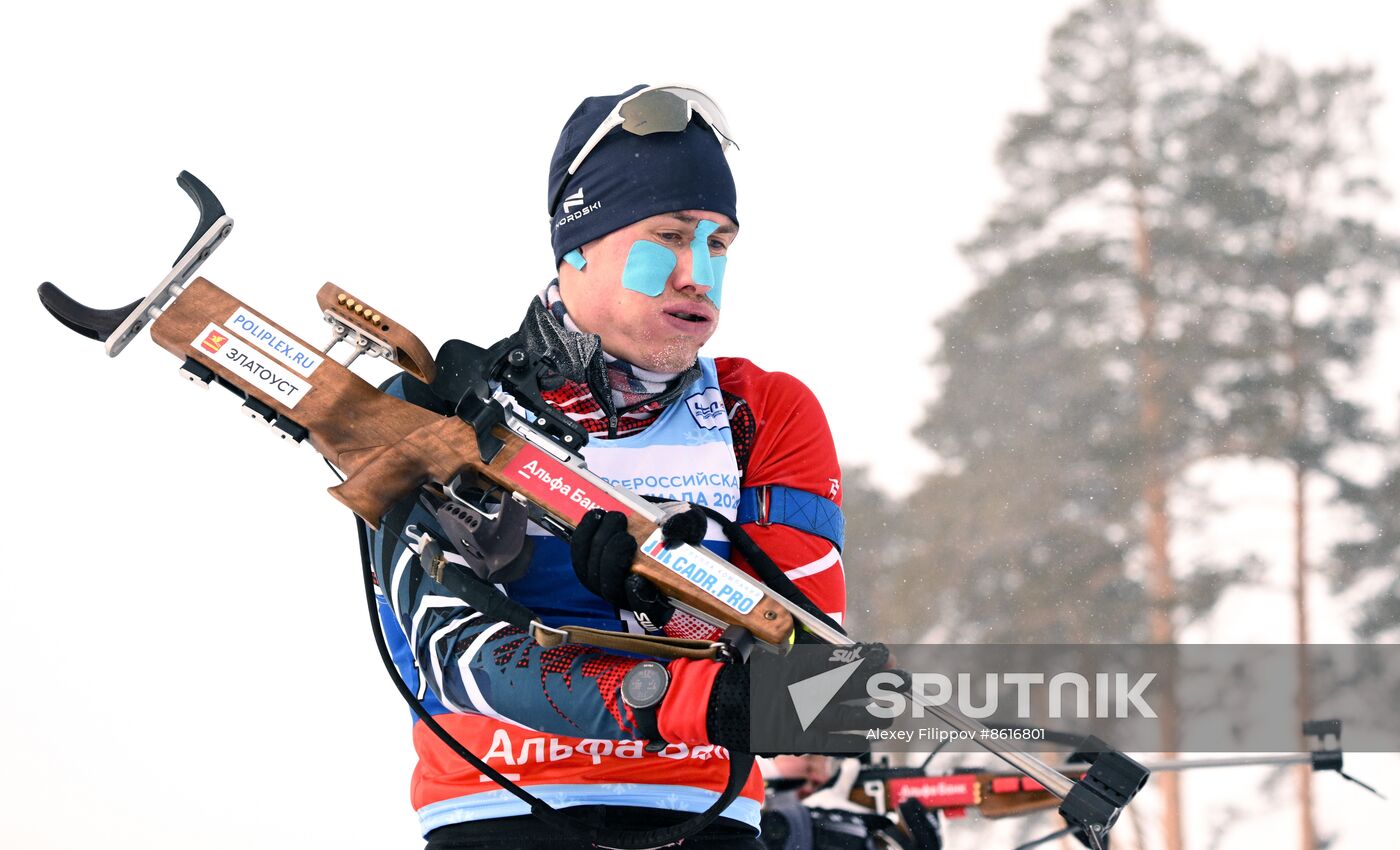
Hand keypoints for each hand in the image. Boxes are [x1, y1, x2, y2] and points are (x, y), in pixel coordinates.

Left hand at [570, 509, 674, 630]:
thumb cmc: (677, 529)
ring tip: (613, 519)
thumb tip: (668, 531)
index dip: (639, 601)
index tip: (637, 579)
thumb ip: (686, 527)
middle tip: (625, 536)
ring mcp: (608, 585)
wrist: (657, 521)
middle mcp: (631, 598)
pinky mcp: (591, 568)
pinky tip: (595, 517)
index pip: (650, 614)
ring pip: (592, 576)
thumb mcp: (692, 525)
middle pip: (612, 592)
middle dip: (613, 561)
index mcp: (662, 599)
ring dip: (599, 545)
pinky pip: (579, 558)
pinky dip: (584, 536)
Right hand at [702, 642, 906, 755]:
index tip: (887, 656)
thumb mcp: (780, 653)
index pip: (841, 660)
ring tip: (888, 714)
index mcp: (796, 664)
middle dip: (880, 683)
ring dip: (872, 715)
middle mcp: (800, 689)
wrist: (717, 703)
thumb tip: (856, 655)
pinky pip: (830, 744)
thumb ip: (815, 656)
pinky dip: (851, 742)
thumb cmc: (753, 675)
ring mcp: (798, 717)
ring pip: (847, 717)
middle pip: (851, 686)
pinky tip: (866, 740)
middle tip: (900, 680)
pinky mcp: (794, 740)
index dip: (869, 658)